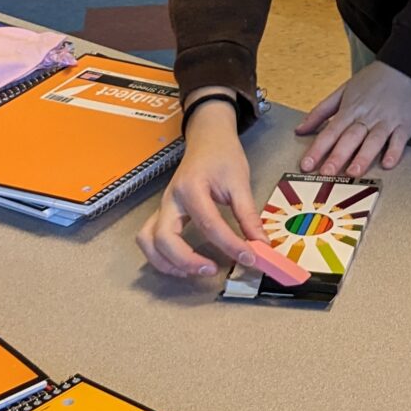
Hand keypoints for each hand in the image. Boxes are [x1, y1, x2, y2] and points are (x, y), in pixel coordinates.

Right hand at [137, 102, 307, 284]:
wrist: (207, 138)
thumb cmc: (223, 156)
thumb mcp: (240, 182)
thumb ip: (248, 215)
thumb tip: (261, 245)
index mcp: (191, 188)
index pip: (209, 224)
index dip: (230, 245)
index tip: (250, 258)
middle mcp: (170, 200)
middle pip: (165, 238)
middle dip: (187, 260)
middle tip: (213, 270)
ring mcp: (162, 207)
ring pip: (149, 241)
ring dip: (167, 263)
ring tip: (194, 271)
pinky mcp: (162, 213)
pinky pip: (149, 239)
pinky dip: (160, 257)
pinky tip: (182, 265)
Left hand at [294, 60, 410, 176]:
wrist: (402, 68)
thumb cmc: (371, 81)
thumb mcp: (342, 91)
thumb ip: (320, 112)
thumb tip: (299, 129)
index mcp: (350, 110)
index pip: (330, 132)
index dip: (318, 149)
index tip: (307, 165)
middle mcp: (366, 117)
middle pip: (350, 138)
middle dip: (338, 156)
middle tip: (327, 173)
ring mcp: (386, 121)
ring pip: (373, 140)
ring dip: (363, 156)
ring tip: (354, 172)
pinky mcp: (404, 125)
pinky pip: (399, 139)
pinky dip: (394, 151)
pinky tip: (388, 163)